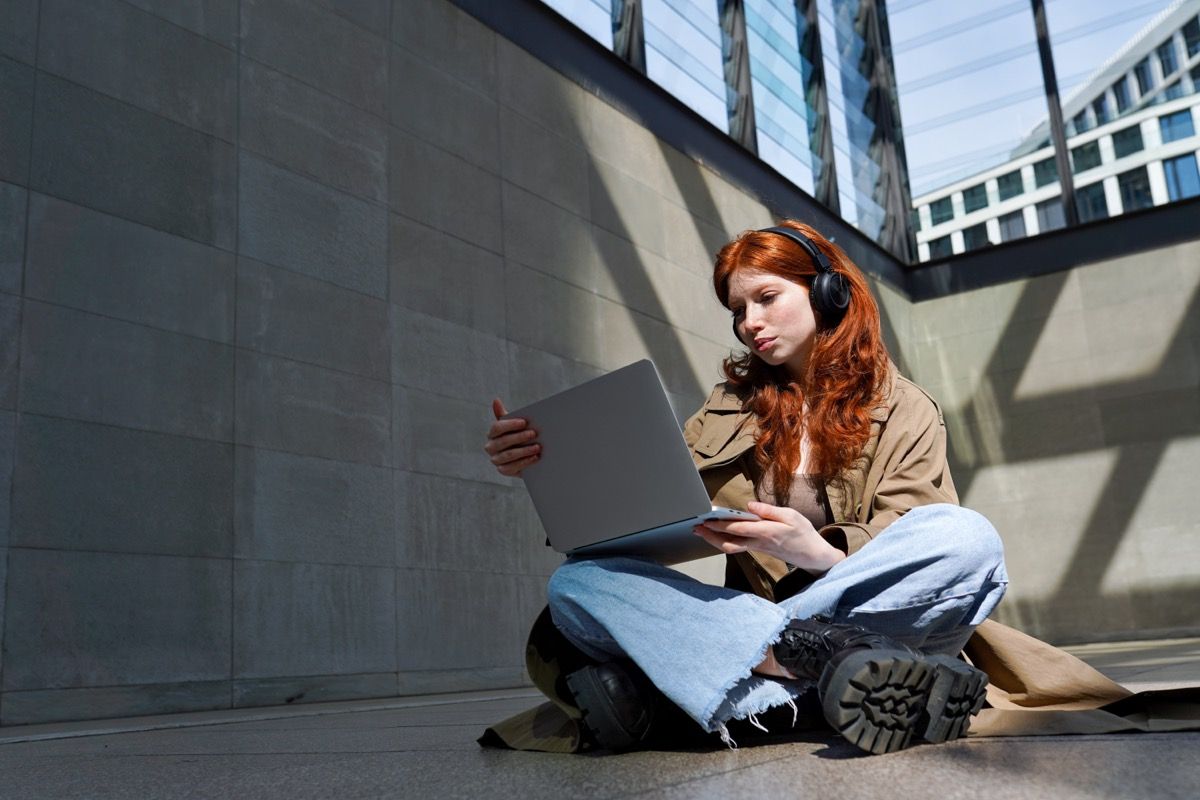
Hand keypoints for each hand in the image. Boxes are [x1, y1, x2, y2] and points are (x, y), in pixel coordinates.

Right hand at [483, 398, 540, 476]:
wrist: (525, 455)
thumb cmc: (519, 436)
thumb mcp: (515, 425)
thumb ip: (505, 415)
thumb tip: (496, 400)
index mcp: (492, 433)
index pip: (497, 427)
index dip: (510, 425)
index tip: (525, 422)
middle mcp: (490, 447)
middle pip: (503, 442)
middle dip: (519, 437)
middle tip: (534, 434)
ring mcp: (496, 460)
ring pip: (507, 455)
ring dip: (524, 451)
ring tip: (537, 447)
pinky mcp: (503, 470)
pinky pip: (511, 468)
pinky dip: (524, 463)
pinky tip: (535, 458)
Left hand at [692, 500, 845, 574]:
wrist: (812, 555)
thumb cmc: (803, 533)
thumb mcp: (791, 516)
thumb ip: (769, 510)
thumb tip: (750, 505)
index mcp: (766, 532)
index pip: (738, 528)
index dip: (721, 525)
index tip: (707, 520)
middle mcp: (758, 543)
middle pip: (729, 543)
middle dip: (710, 536)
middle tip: (696, 528)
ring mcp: (757, 548)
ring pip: (731, 546)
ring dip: (714, 540)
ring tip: (701, 531)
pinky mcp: (757, 549)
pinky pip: (736, 547)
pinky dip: (724, 541)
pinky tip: (717, 534)